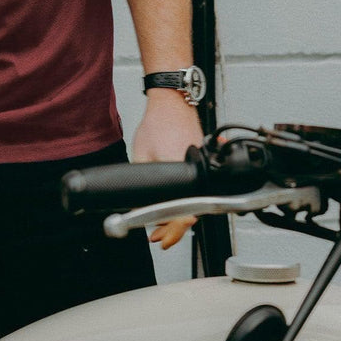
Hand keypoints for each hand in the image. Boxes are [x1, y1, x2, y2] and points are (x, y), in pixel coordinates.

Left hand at [132, 90, 204, 249]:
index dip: (173, 229)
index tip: (161, 238)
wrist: (172, 103)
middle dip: (174, 227)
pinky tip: (174, 204)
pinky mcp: (202, 161)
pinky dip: (186, 199)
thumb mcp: (139, 156)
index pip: (185, 210)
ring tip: (163, 225)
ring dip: (180, 214)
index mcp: (181, 168)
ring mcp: (203, 165)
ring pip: (195, 200)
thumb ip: (140, 182)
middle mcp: (197, 169)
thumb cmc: (157, 123)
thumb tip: (137, 206)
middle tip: (159, 237)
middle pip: (192, 210)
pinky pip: (196, 187)